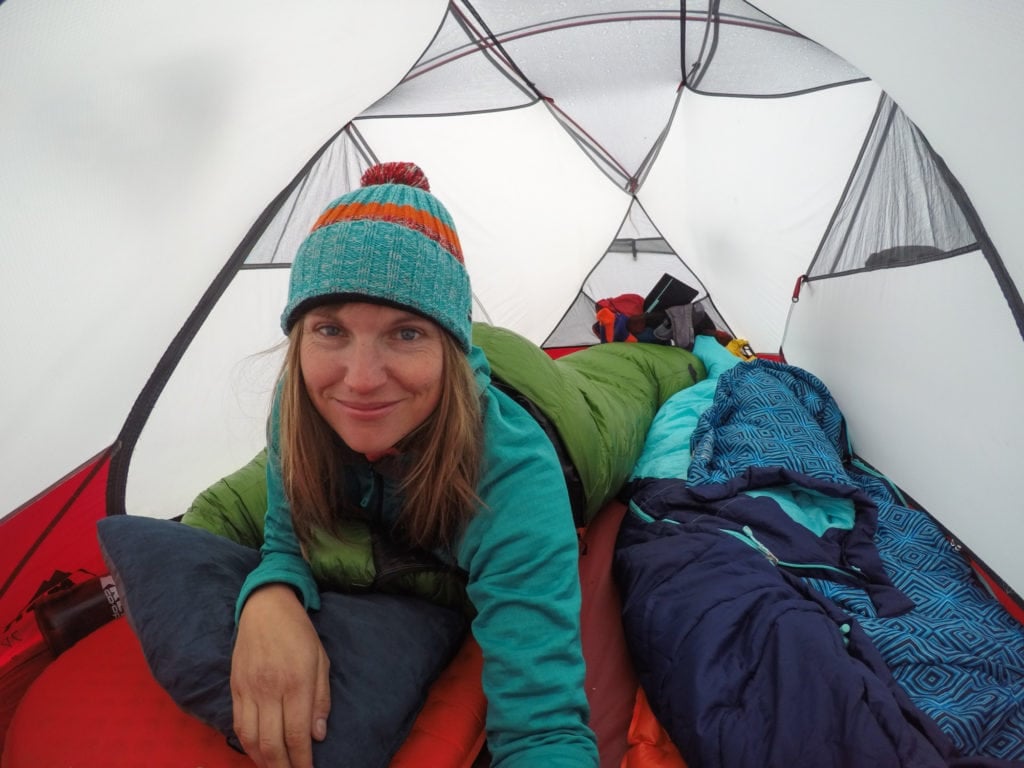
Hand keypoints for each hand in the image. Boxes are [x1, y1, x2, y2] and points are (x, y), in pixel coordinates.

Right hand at [231, 584, 330, 767]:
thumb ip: (321, 698)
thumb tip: (318, 735)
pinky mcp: (235, 688)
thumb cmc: (299, 633)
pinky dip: (247, 744)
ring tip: (277, 767)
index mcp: (296, 682)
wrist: (265, 607)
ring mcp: (249, 689)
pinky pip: (238, 725)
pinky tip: (258, 752)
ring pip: (251, 739)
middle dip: (283, 767)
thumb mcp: (321, 660)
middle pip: (272, 743)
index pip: (297, 733)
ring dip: (263, 761)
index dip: (302, 760)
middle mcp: (270, 689)